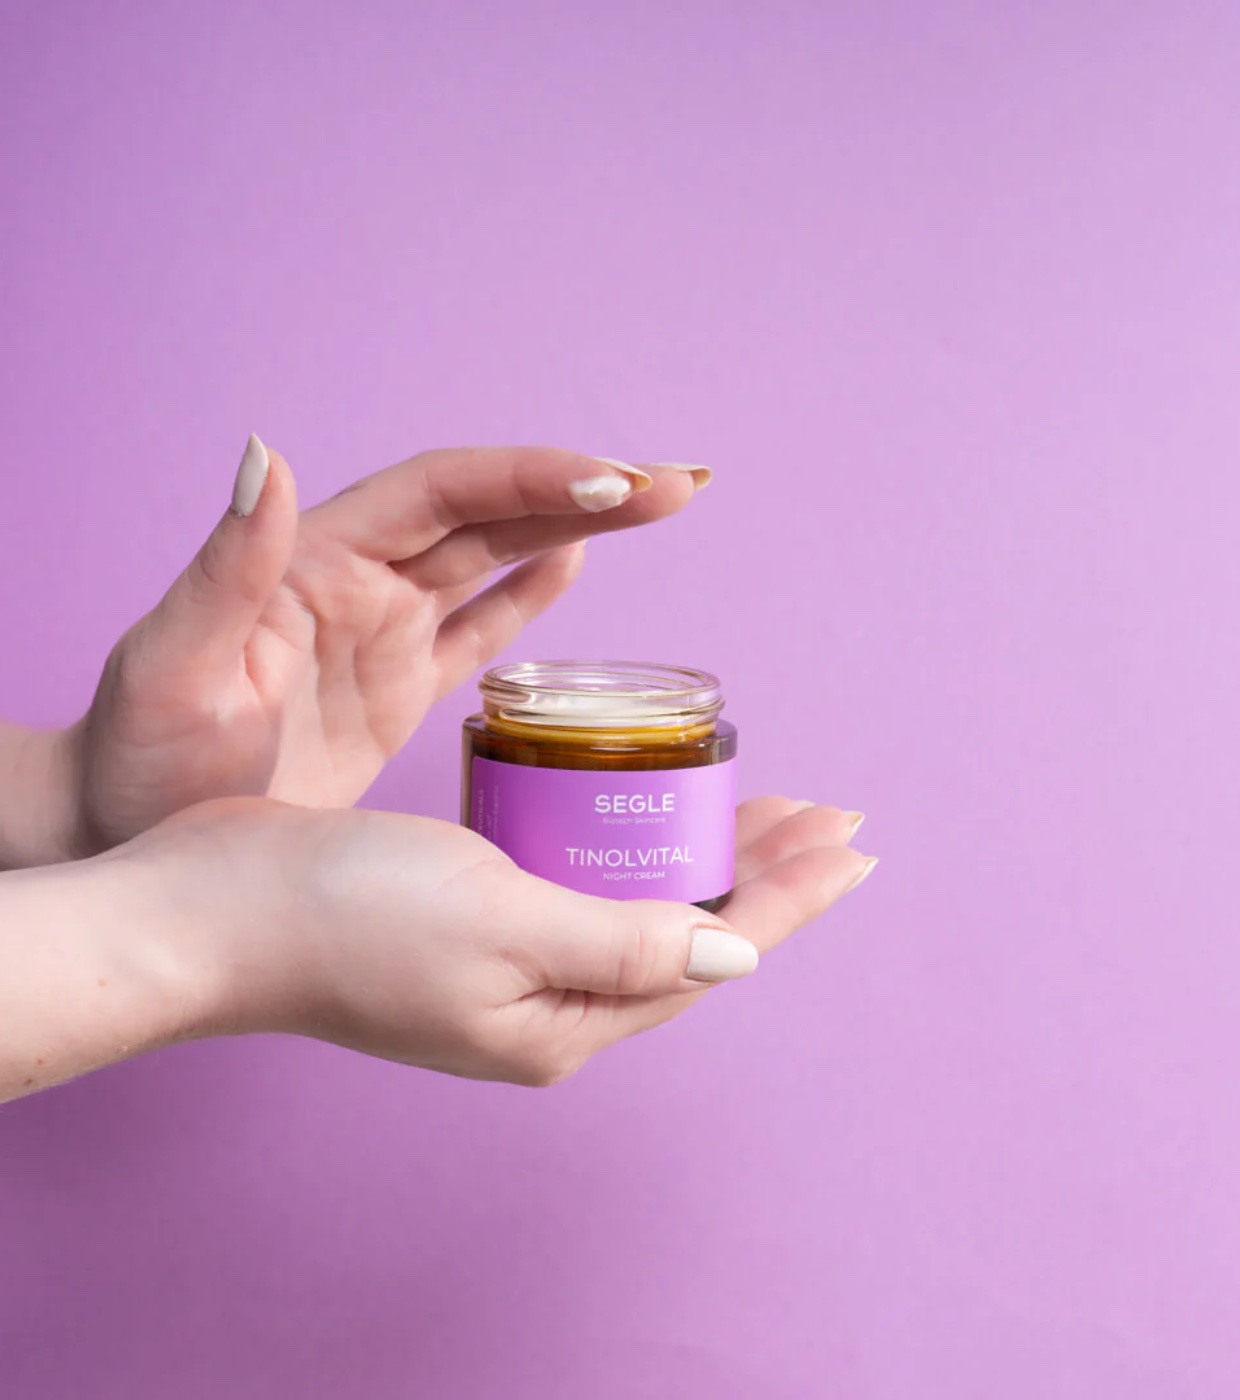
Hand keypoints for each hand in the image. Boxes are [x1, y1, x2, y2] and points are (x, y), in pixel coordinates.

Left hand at [71, 442, 708, 852]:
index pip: (446, 493)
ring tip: (658, 501)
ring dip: (577, 525)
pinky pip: (475, 625)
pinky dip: (529, 591)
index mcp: (318, 562)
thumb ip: (228, 566)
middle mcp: (360, 581)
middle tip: (677, 482)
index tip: (615, 484)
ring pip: (496, 556)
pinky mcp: (395, 687)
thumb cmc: (140, 762)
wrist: (128, 836)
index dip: (533, 480)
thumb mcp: (175, 667)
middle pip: (491, 511)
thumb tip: (267, 454)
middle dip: (586, 490)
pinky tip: (578, 564)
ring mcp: (382, 632)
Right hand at [119, 795, 875, 1085]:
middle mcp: (547, 1005)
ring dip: (698, 855)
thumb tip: (736, 954)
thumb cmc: (347, 913)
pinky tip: (638, 814)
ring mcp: (506, 966)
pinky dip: (625, 845)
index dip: (788, 894)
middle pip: (685, 930)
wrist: (215, 909)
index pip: (710, 949)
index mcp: (565, 1020)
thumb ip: (622, 939)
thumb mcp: (501, 921)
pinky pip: (579, 885)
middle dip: (760, 872)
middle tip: (826, 816)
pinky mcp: (469, 923)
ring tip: (758, 808)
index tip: (851, 841)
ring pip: (635, 905)